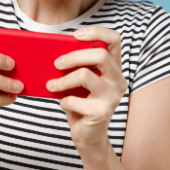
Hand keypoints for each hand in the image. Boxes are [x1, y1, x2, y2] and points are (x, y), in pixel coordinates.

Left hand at [46, 27, 127, 149]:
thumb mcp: (79, 81)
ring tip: (51, 85)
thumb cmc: (81, 104)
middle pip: (100, 54)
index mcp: (114, 68)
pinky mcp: (102, 113)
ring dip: (62, 80)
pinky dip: (63, 101)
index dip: (96, 32)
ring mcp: (112, 97)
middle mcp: (118, 80)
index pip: (114, 39)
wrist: (88, 137)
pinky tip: (64, 104)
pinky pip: (74, 99)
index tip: (75, 35)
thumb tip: (54, 51)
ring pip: (85, 75)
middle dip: (73, 56)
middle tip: (56, 63)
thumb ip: (76, 66)